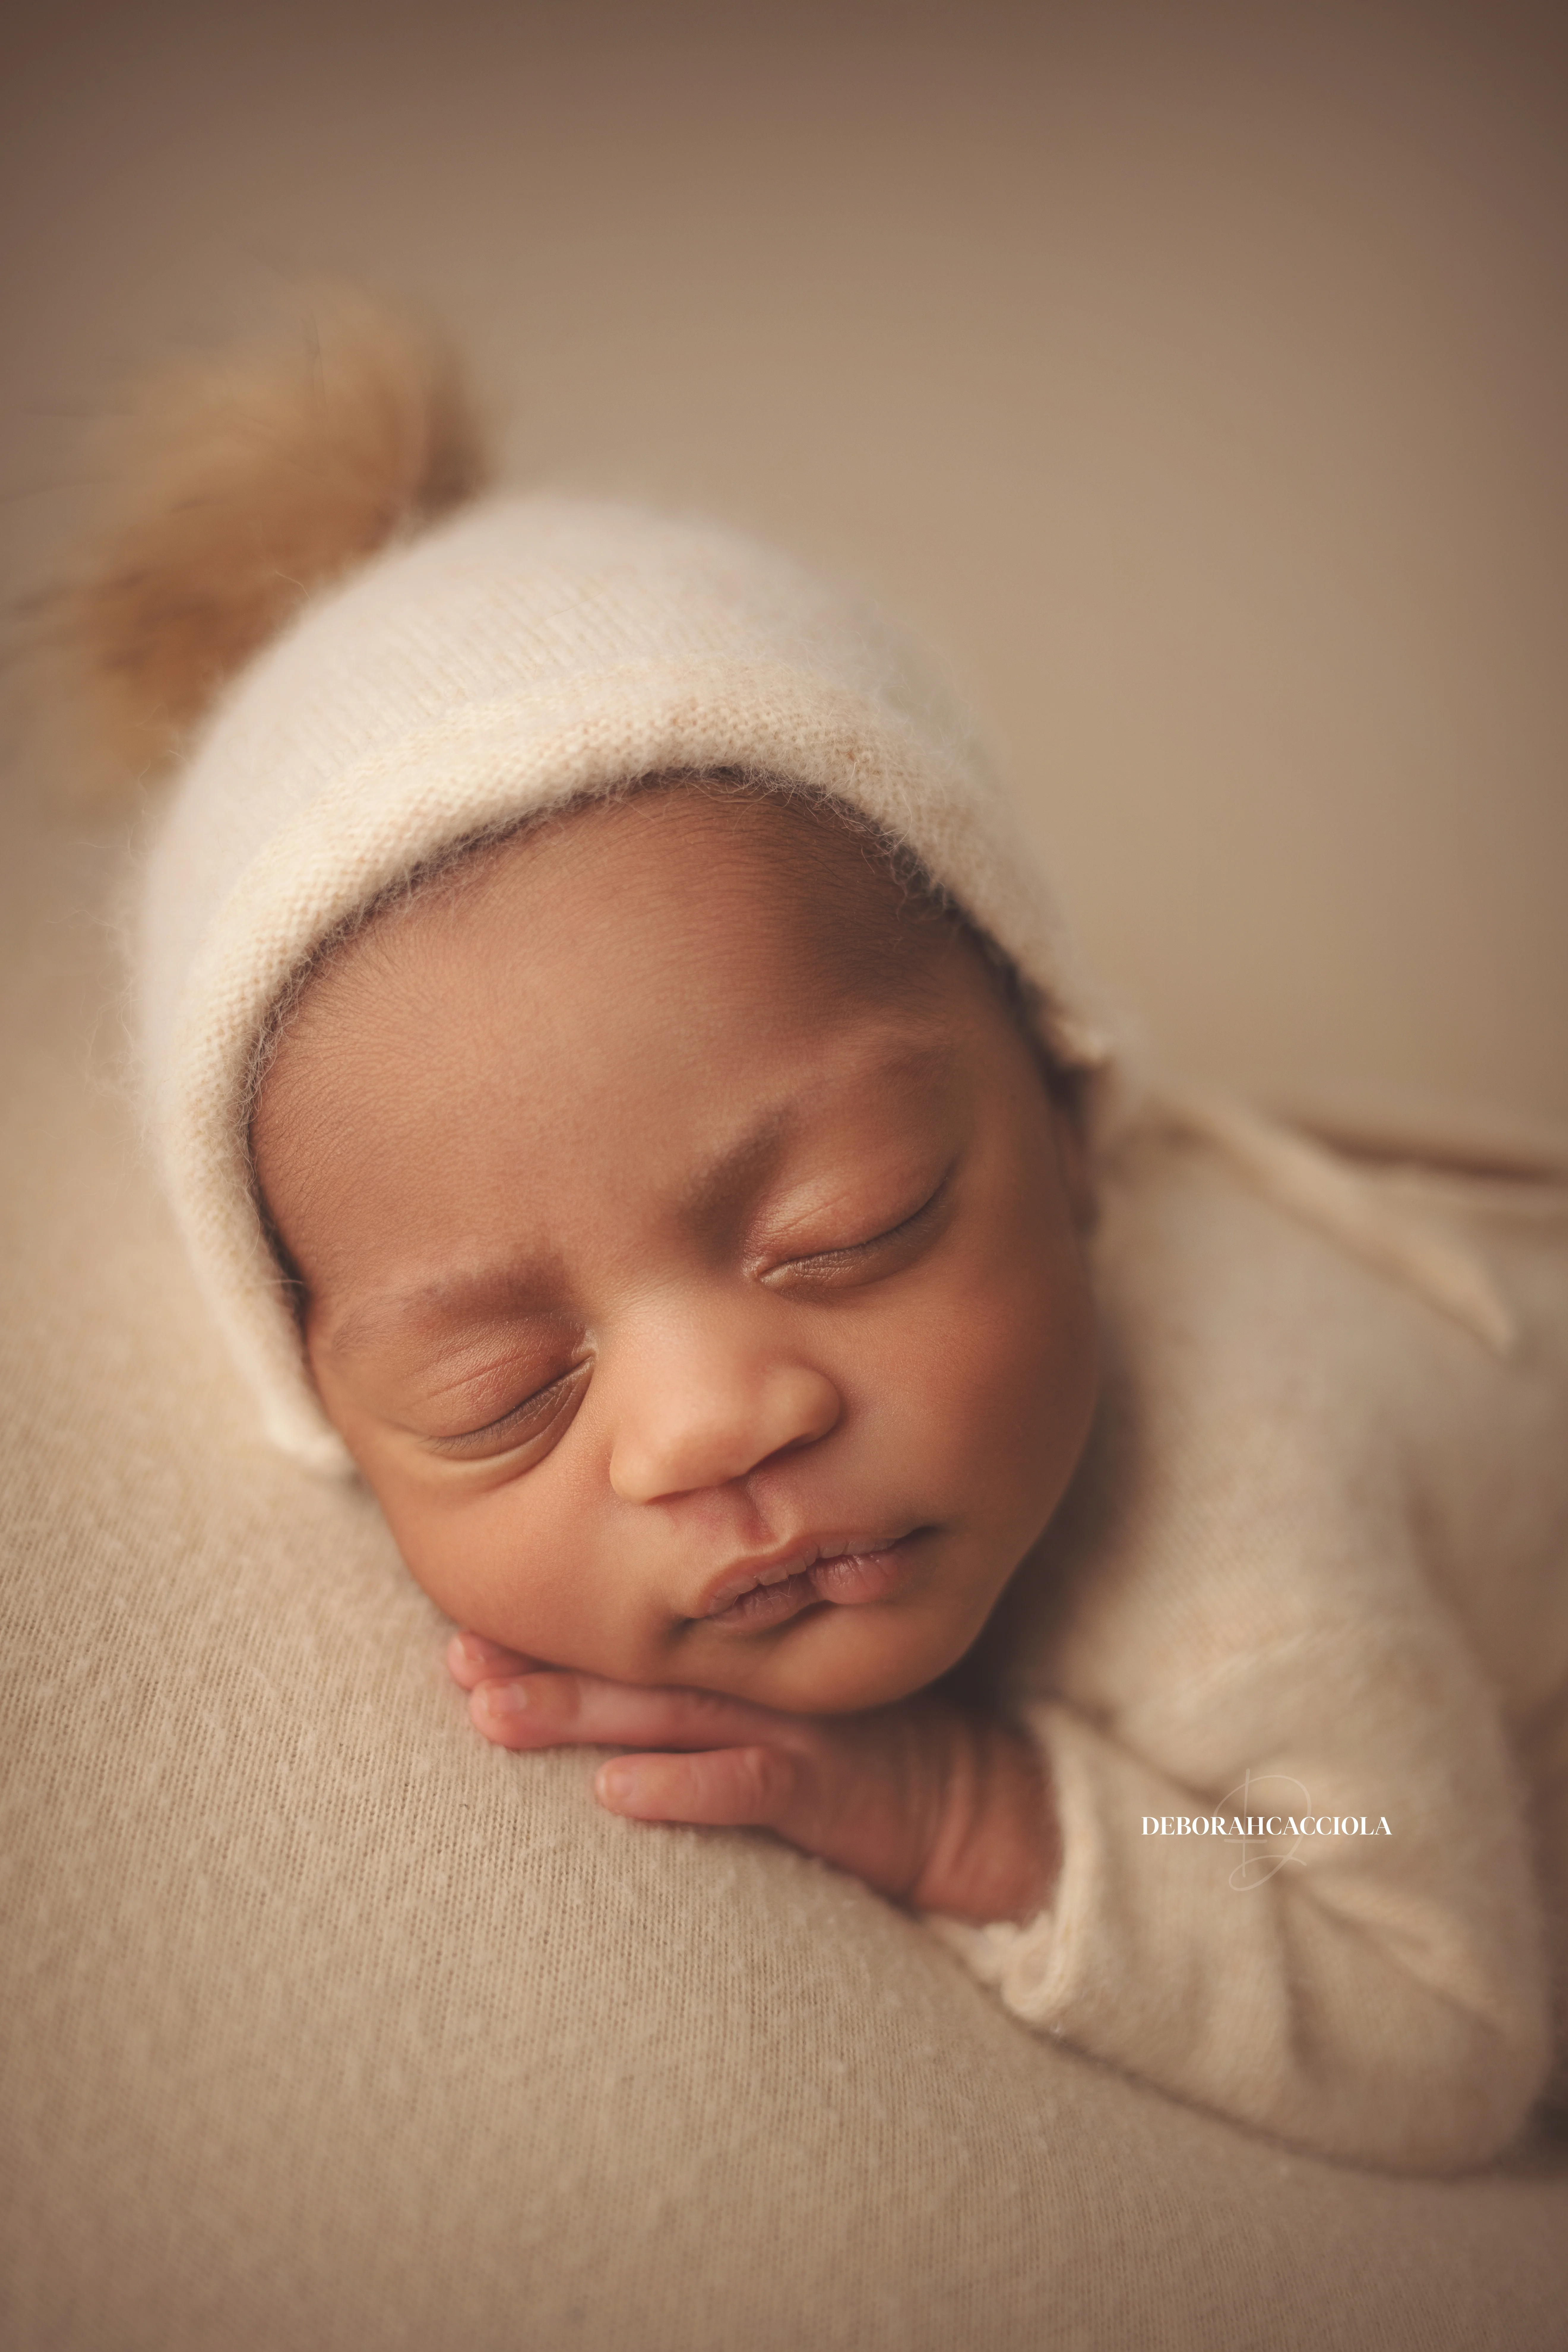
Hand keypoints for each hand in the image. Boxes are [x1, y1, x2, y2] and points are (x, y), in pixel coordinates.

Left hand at [448, 1632, 1058, 1924]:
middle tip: (455, 1659)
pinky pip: (747, 1786)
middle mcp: (756, 1677)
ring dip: (578, 1714)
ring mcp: (790, 1727)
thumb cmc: (859, 1749)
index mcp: (741, 1653)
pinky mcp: (827, 1785)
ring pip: (669, 1714)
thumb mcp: (780, 1700)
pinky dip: (681, 1789)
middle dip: (537, 1664)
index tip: (462, 1619)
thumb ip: (706, 1678)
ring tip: (494, 1714)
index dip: (549, 1626)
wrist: (970, 1802)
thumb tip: (600, 1675)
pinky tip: (614, 1794)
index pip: (632, 1633)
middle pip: (630, 1666)